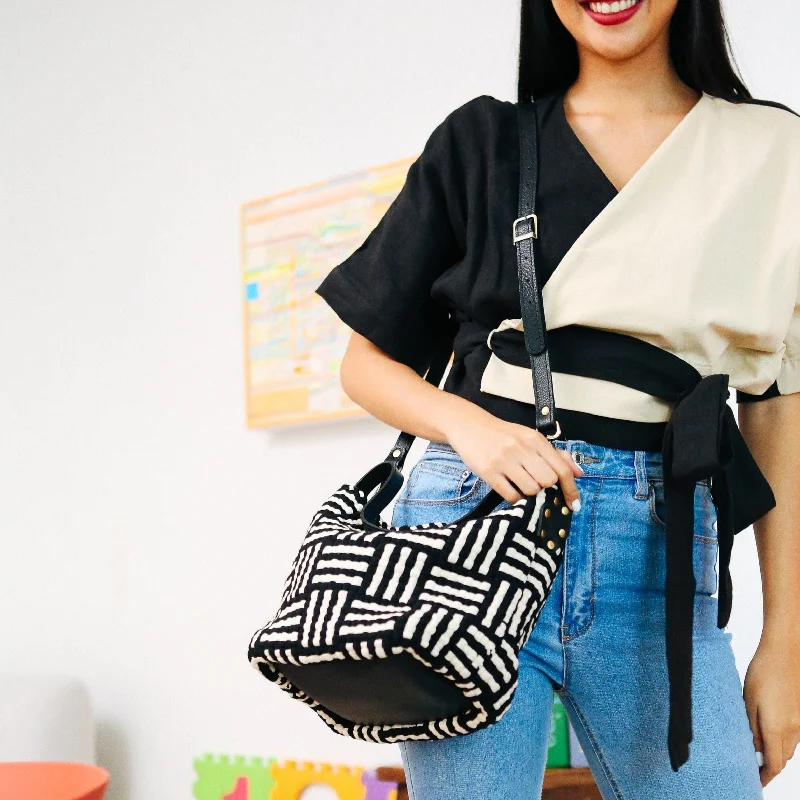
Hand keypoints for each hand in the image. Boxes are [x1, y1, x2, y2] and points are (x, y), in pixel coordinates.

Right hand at [443, 408, 583, 508]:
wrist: (470, 426)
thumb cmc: (503, 435)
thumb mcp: (530, 438)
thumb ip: (555, 455)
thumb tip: (579, 473)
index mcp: (535, 440)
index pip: (561, 468)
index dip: (571, 489)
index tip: (574, 504)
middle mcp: (521, 449)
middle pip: (548, 481)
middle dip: (546, 489)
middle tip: (537, 484)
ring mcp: (504, 461)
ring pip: (531, 490)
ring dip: (530, 494)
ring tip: (521, 485)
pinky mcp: (489, 472)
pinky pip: (511, 495)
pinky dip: (515, 498)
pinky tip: (511, 488)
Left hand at [743, 634, 799, 786]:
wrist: (786, 652)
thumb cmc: (763, 672)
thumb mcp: (749, 700)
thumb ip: (753, 728)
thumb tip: (755, 750)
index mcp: (777, 728)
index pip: (774, 764)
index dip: (765, 776)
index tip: (756, 781)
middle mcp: (794, 729)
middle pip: (783, 759)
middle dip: (770, 766)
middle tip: (755, 767)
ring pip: (790, 748)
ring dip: (777, 753)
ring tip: (760, 751)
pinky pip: (795, 736)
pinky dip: (784, 740)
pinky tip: (773, 732)